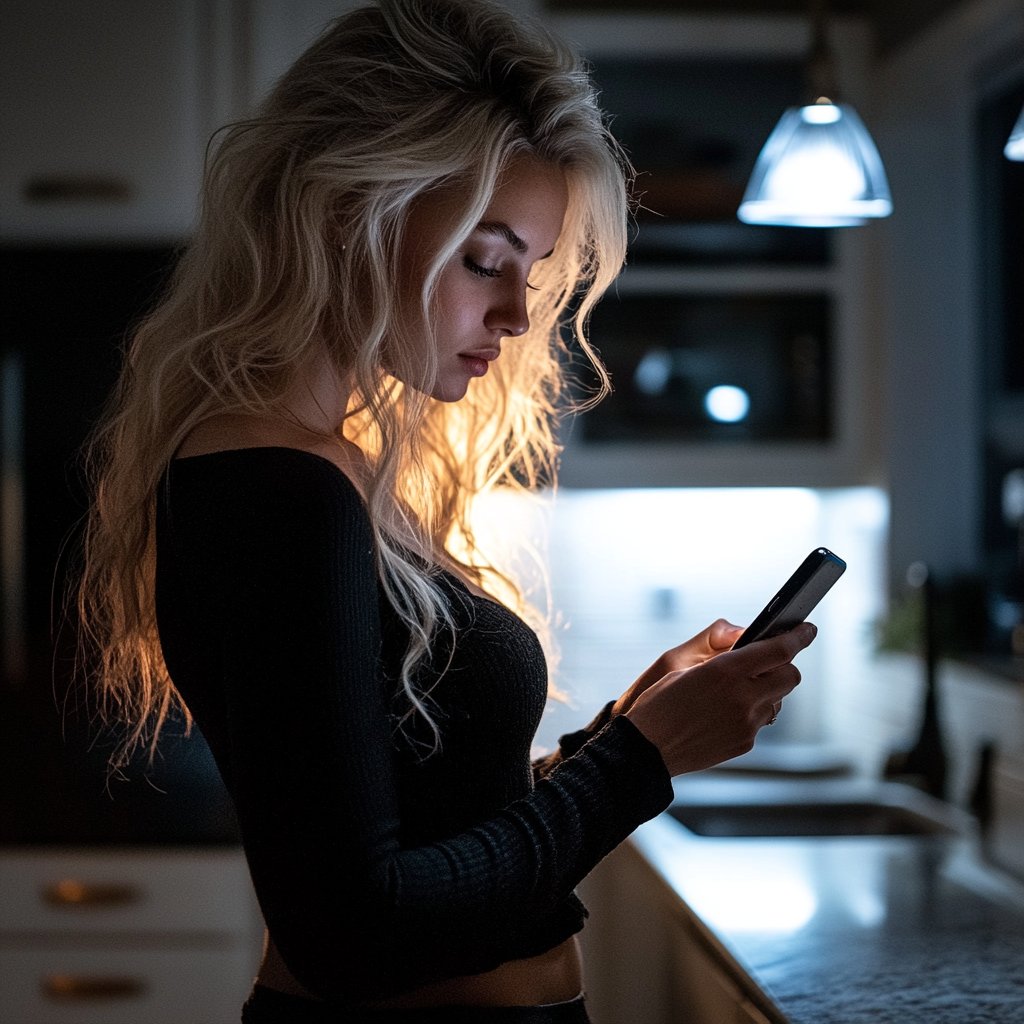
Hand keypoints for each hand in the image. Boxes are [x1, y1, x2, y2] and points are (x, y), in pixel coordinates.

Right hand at [623, 622, 816, 776]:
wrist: (646, 750)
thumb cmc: (657, 703)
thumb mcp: (678, 663)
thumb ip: (717, 647)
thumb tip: (746, 639)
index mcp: (725, 672)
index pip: (778, 650)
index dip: (798, 636)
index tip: (807, 630)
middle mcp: (742, 698)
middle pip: (790, 676)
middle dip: (783, 666)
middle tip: (765, 662)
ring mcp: (746, 724)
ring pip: (777, 700)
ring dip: (765, 690)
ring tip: (734, 691)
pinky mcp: (745, 743)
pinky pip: (761, 721)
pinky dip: (750, 712)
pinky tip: (723, 712)